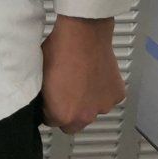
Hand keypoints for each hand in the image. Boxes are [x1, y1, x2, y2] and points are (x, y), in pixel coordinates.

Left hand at [41, 14, 124, 133]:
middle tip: (65, 94)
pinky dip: (102, 91)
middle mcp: (85, 116)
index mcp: (62, 114)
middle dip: (68, 113)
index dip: (48, 110)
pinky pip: (106, 98)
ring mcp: (104, 106)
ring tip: (81, 81)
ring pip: (92, 111)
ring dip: (87, 102)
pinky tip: (95, 75)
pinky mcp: (117, 95)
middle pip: (73, 124)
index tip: (49, 100)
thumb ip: (43, 97)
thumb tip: (44, 101)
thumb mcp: (40, 75)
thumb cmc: (58, 51)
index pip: (52, 122)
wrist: (83, 34)